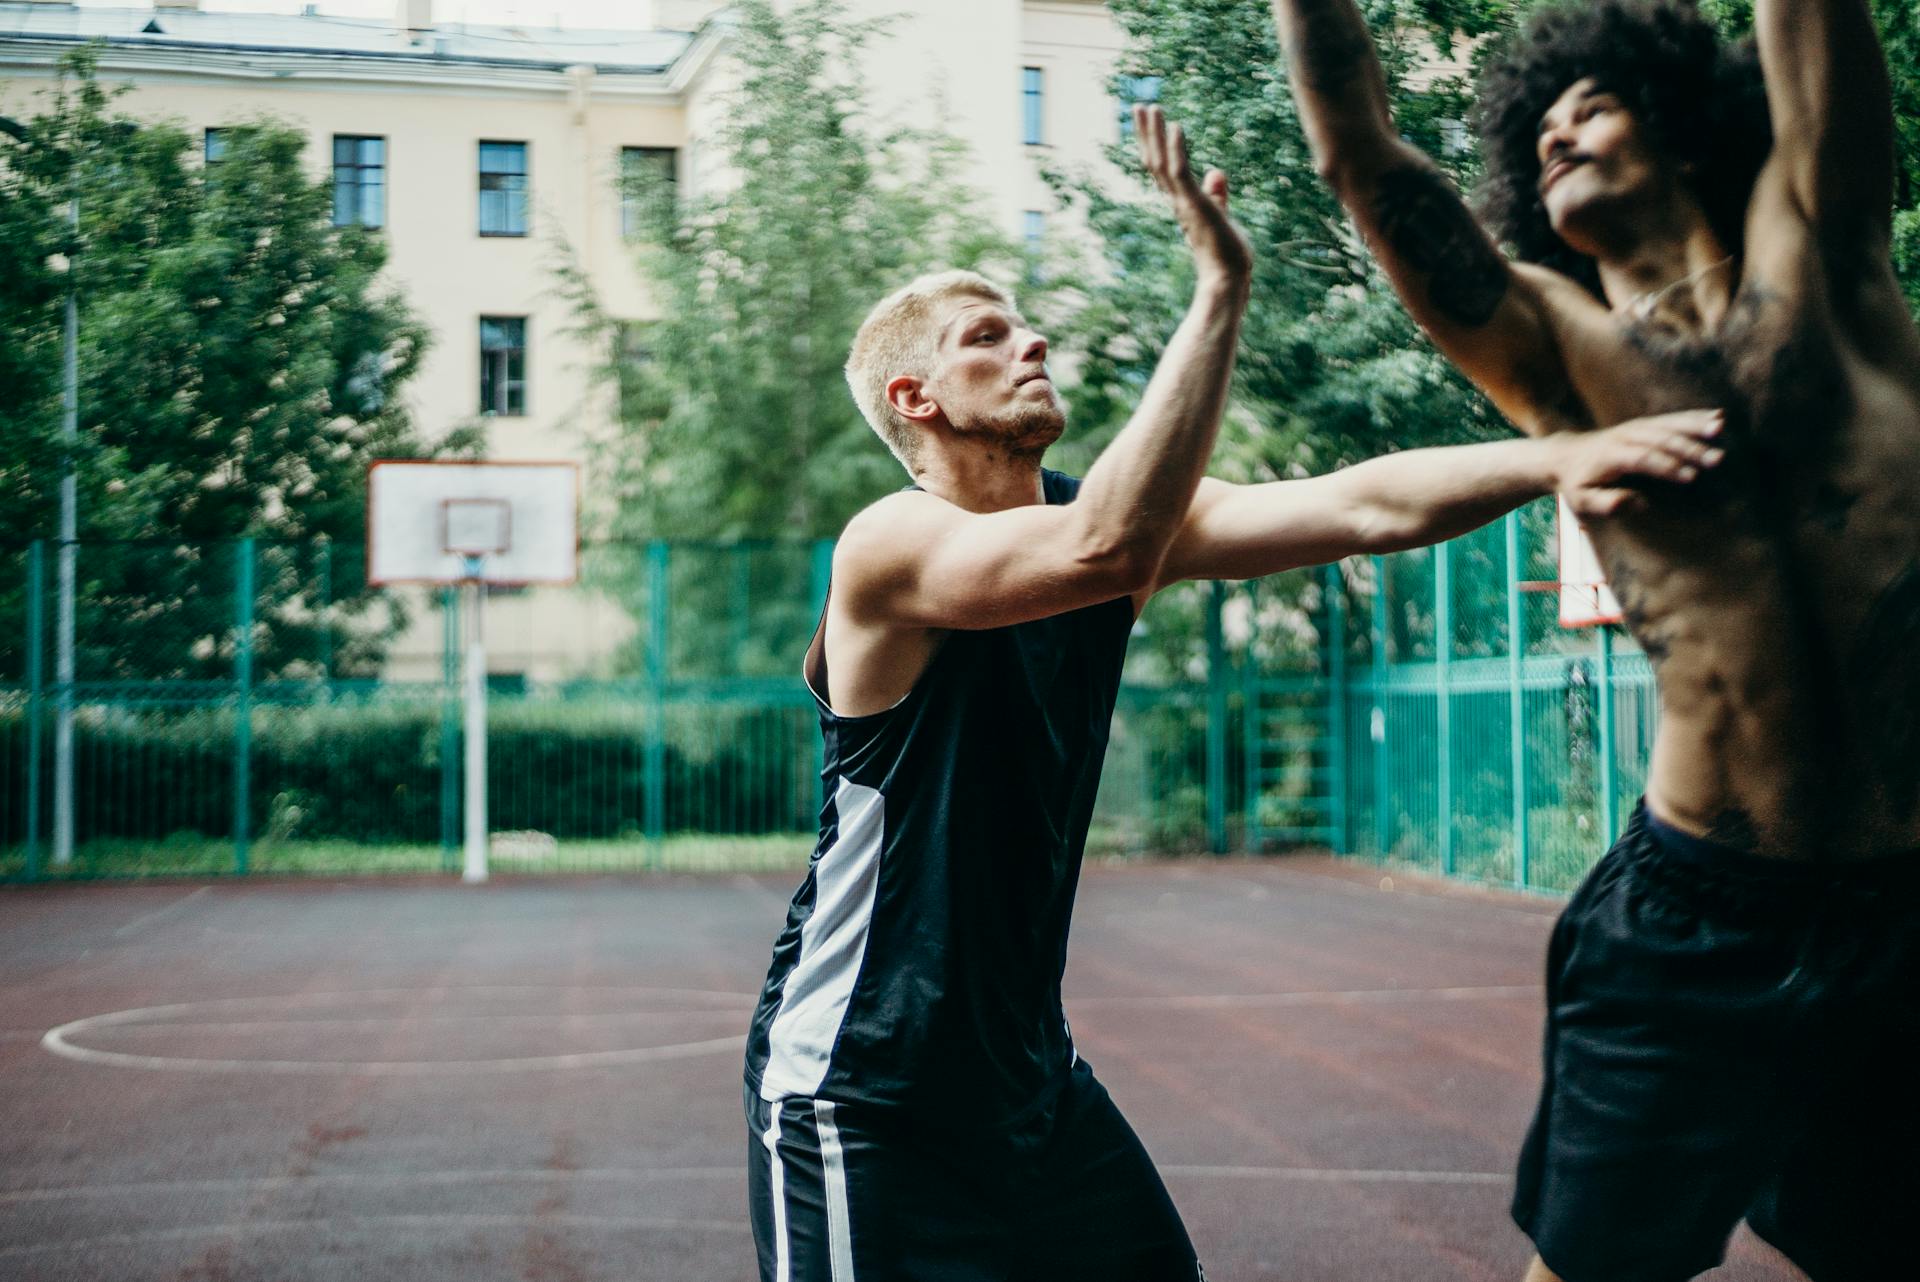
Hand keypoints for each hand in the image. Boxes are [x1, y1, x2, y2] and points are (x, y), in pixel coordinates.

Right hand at [1134, 104, 1251, 287]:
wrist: (1227, 278)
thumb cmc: (1226, 253)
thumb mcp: (1222, 216)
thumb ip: (1218, 195)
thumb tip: (1216, 172)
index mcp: (1181, 202)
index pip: (1162, 168)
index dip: (1155, 144)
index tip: (1150, 122)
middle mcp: (1176, 200)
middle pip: (1154, 161)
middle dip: (1146, 133)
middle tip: (1138, 106)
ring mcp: (1183, 202)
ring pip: (1161, 163)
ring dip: (1154, 134)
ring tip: (1150, 107)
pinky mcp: (1193, 204)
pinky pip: (1181, 172)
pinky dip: (1177, 149)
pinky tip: (1176, 126)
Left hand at [1556, 410, 1726, 518]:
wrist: (1564, 455)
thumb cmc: (1576, 483)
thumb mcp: (1581, 499)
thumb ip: (1606, 503)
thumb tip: (1638, 504)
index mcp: (1611, 455)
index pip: (1643, 459)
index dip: (1666, 467)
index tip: (1691, 477)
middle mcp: (1626, 436)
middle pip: (1661, 439)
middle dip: (1690, 449)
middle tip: (1717, 460)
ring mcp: (1636, 427)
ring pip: (1670, 424)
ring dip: (1697, 425)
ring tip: (1721, 428)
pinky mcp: (1645, 424)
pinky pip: (1673, 418)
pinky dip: (1695, 416)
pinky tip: (1719, 416)